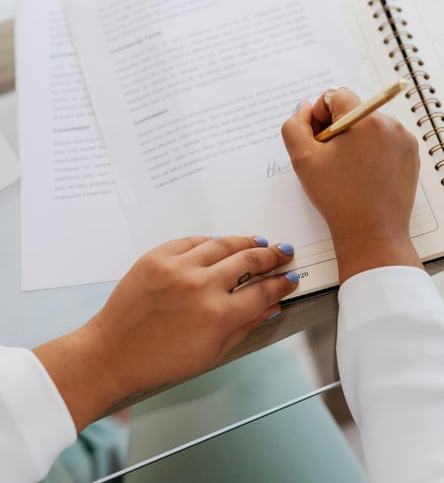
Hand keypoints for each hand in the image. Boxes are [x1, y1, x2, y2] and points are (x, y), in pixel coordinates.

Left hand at [34, 235, 297, 430]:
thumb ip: (246, 326)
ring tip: (259, 241)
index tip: (290, 277)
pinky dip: (211, 241)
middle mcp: (201, 287)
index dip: (282, 283)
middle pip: (249, 260)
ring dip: (245, 241)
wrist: (113, 352)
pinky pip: (192, 241)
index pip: (263, 291)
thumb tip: (272, 306)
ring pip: (223, 244)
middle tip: (284, 251)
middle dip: (272, 255)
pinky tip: (221, 244)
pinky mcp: (157, 256)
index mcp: (218, 316)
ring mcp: (177, 267)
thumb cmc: (161, 360)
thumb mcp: (213, 353)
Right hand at [281, 87, 422, 281]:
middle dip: (336, 128)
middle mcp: (389, 123)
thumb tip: (303, 108)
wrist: (372, 233)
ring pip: (368, 125)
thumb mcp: (302, 159)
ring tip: (347, 169)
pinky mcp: (410, 154)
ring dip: (353, 139)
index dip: (319, 115)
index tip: (318, 140)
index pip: (335, 95)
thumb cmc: (338, 198)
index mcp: (363, 119)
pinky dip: (370, 150)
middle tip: (329, 159)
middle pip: (352, 109)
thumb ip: (295, 126)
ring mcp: (404, 139)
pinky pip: (384, 139)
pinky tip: (363, 173)